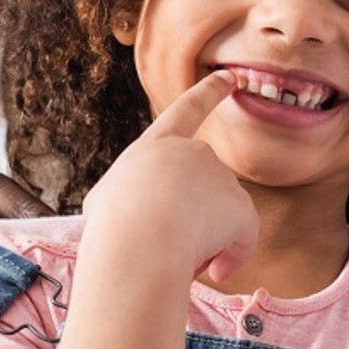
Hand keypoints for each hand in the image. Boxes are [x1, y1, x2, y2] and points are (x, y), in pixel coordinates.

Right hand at [79, 71, 257, 282]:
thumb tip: (149, 217)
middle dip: (191, 222)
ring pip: (219, 221)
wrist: (135, 242)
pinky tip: (215, 270)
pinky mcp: (239, 205)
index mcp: (154, 146)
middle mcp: (191, 152)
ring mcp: (218, 176)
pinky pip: (241, 239)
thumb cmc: (111, 229)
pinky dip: (232, 257)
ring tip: (175, 257)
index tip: (230, 78)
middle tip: (165, 246)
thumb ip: (129, 197)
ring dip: (202, 243)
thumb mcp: (106, 203)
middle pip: (202, 192)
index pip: (186, 111)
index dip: (209, 93)